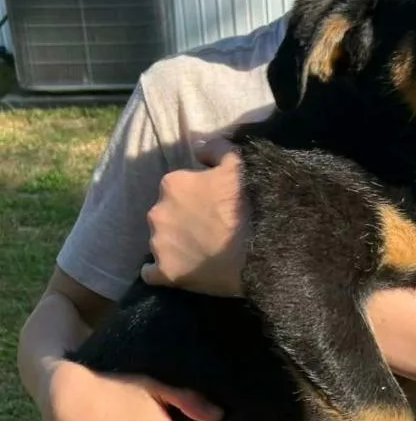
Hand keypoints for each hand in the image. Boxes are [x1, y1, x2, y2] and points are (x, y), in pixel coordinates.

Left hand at [141, 137, 247, 296]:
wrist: (258, 253)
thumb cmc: (247, 207)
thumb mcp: (238, 163)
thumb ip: (215, 147)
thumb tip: (199, 147)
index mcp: (172, 184)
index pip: (175, 188)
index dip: (193, 197)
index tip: (210, 206)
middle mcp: (158, 212)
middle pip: (165, 214)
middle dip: (180, 220)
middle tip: (206, 229)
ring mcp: (159, 244)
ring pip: (160, 241)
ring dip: (173, 244)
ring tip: (199, 251)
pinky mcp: (164, 273)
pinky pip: (151, 273)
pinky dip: (160, 271)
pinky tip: (177, 269)